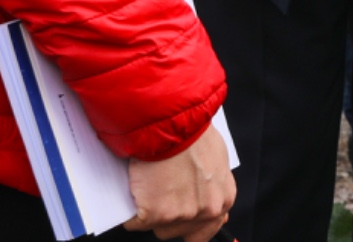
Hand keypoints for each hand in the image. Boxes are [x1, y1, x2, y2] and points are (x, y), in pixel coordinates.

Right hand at [126, 125, 235, 241]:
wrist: (171, 122)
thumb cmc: (192, 132)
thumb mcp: (215, 157)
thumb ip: (213, 184)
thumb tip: (207, 196)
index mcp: (222, 200)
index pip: (205, 231)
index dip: (188, 225)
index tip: (178, 219)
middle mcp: (205, 211)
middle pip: (177, 230)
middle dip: (166, 214)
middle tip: (160, 190)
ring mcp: (180, 215)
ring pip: (156, 227)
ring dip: (148, 211)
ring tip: (149, 185)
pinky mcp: (155, 215)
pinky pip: (134, 222)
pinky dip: (130, 210)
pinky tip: (135, 189)